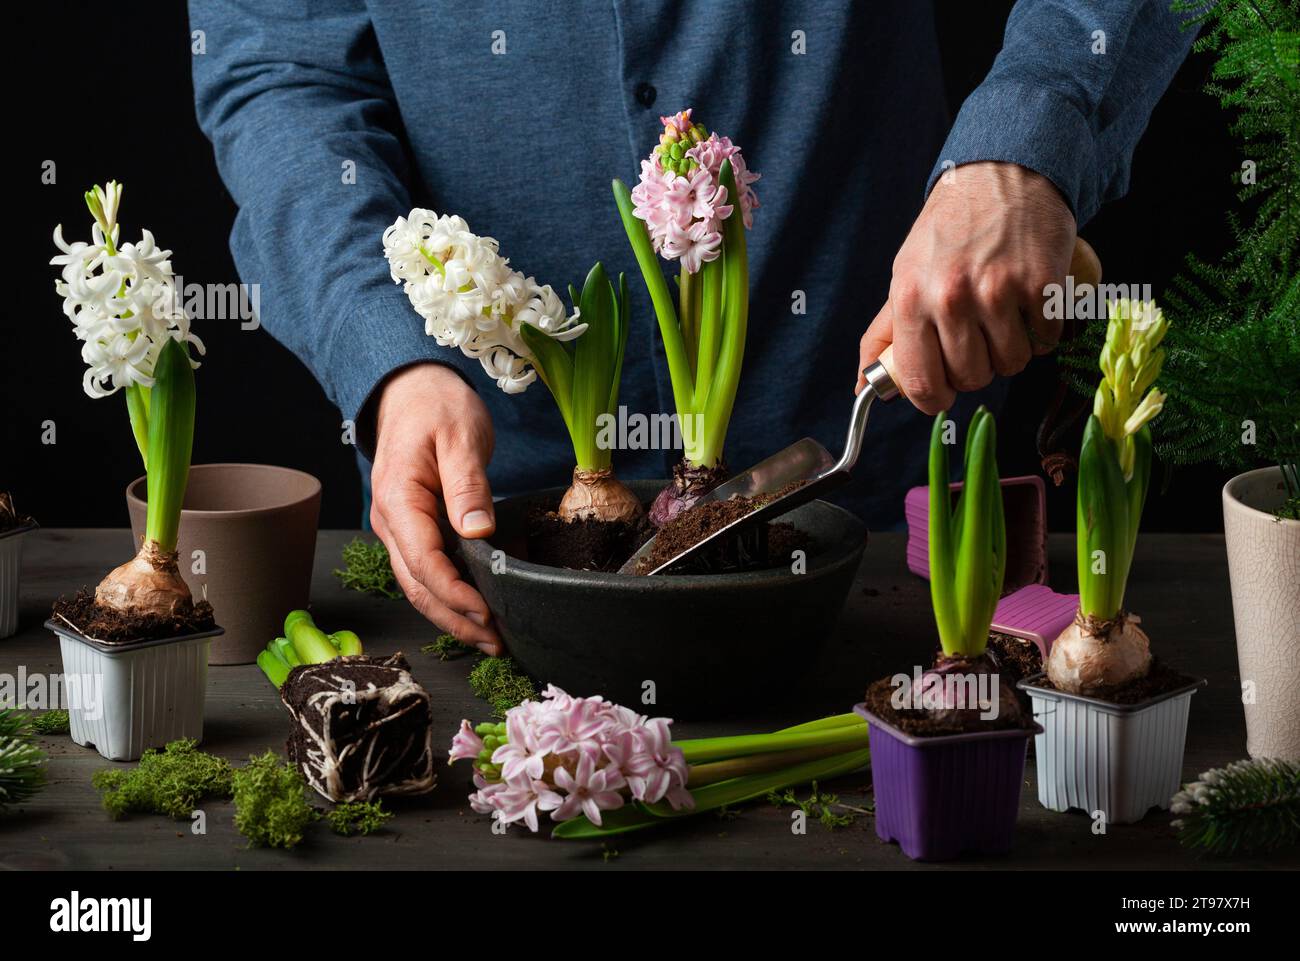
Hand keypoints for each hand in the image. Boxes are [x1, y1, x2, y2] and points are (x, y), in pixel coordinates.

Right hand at [370, 363, 501, 654]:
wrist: (413, 391)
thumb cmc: (437, 407)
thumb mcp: (460, 436)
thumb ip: (468, 485)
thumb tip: (477, 532)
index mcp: (398, 499)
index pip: (422, 561)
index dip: (454, 594)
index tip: (487, 612)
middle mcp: (391, 521)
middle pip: (418, 585)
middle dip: (455, 619)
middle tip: (495, 641)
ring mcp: (399, 528)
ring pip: (420, 584)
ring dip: (452, 614)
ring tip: (490, 637)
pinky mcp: (413, 529)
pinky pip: (427, 570)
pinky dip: (450, 595)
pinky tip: (476, 609)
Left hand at [857, 161, 1076, 413]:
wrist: (1003, 173)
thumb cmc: (950, 229)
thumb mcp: (905, 273)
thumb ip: (886, 332)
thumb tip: (863, 385)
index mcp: (910, 296)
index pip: (919, 380)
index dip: (931, 399)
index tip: (941, 396)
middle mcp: (951, 296)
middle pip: (971, 377)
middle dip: (976, 370)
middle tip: (977, 339)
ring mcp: (999, 290)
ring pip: (1011, 364)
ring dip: (1011, 352)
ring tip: (1003, 318)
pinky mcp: (1042, 285)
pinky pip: (1044, 340)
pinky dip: (1041, 332)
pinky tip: (1029, 305)